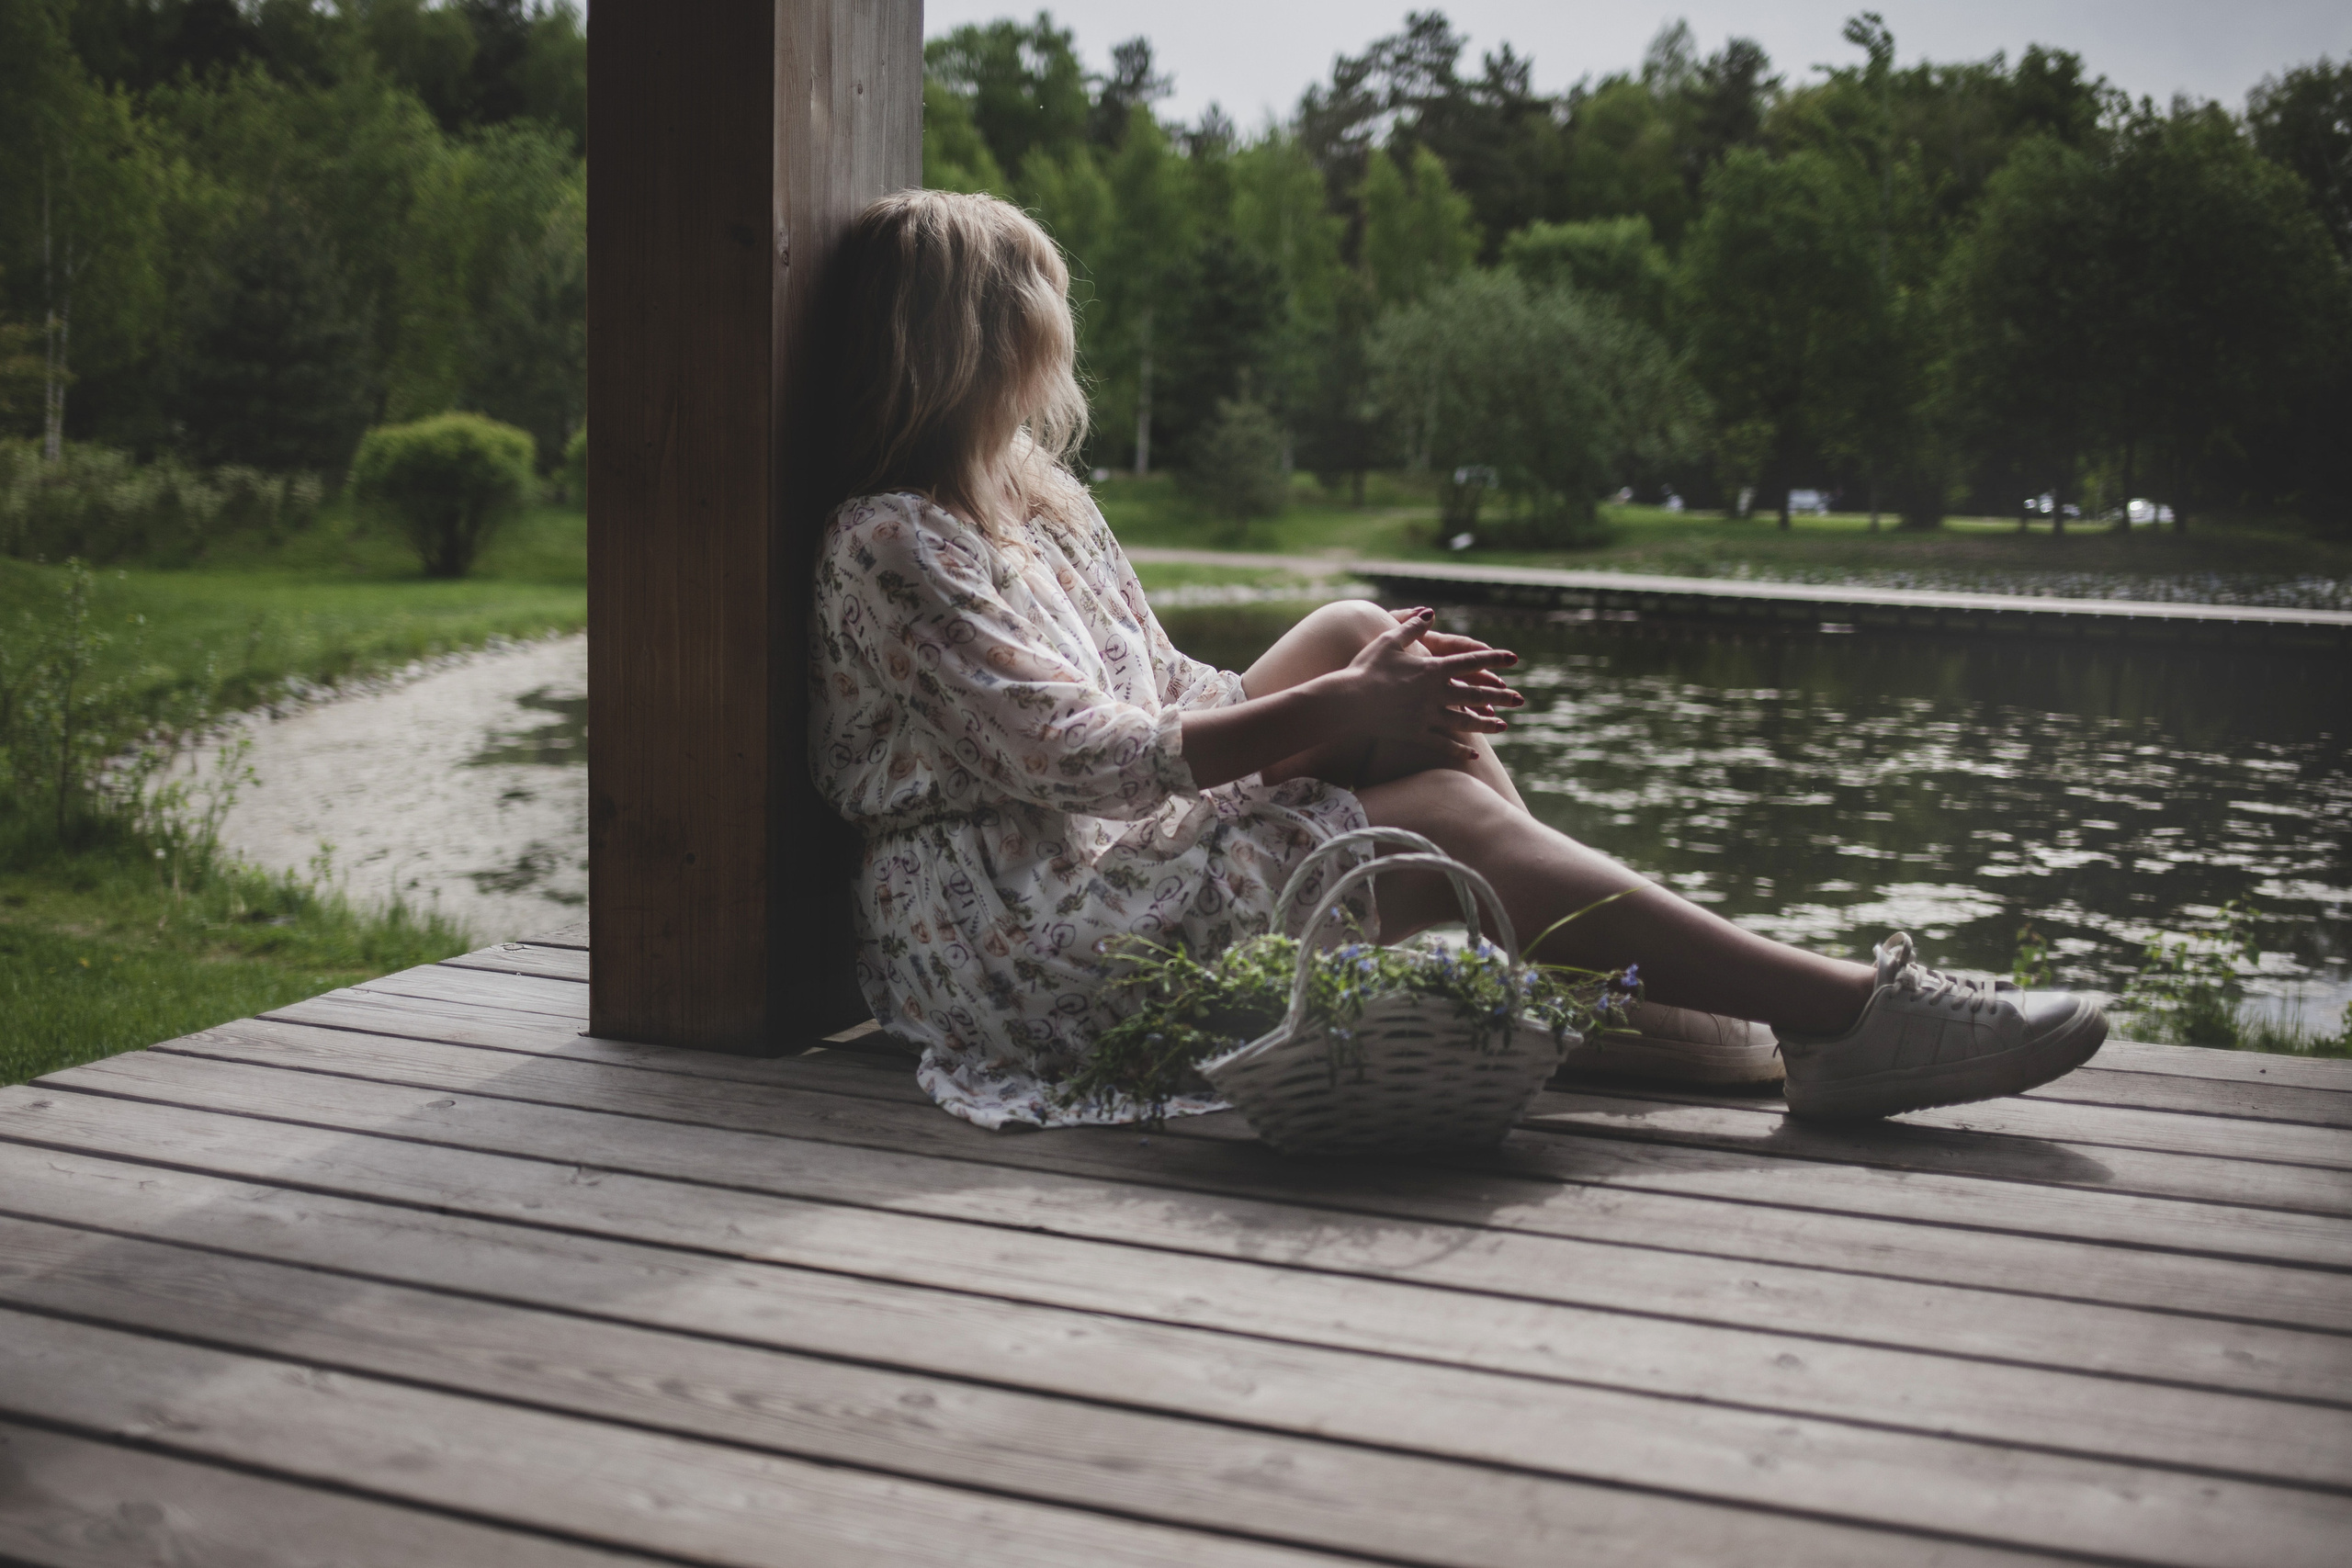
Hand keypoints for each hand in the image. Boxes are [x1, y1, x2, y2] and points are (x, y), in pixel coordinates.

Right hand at [1339, 607, 1522, 759]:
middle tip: (1520, 700)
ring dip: (1487, 724)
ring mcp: (1427, 716)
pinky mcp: (1416, 734)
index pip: (1470, 662)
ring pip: (1464, 721)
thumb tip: (1430, 613)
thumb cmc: (1365, 668)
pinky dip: (1459, 749)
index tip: (1514, 659)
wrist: (1347, 702)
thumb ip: (1413, 627)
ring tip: (1504, 726)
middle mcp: (1435, 693)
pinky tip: (1474, 753)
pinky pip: (1443, 743)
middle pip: (1475, 694)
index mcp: (1432, 669)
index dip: (1493, 659)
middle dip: (1500, 696)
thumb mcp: (1389, 641)